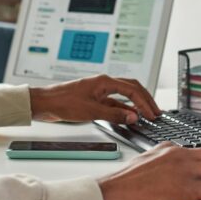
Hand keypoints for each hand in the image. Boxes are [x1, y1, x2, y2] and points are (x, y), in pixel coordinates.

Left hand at [29, 74, 160, 124]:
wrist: (44, 103)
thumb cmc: (62, 102)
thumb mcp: (91, 111)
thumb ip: (114, 115)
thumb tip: (133, 117)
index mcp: (104, 82)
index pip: (132, 90)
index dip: (144, 102)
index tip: (152, 114)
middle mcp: (103, 84)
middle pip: (132, 89)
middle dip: (145, 100)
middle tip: (156, 112)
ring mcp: (99, 92)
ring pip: (123, 96)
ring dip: (135, 105)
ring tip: (146, 115)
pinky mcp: (94, 100)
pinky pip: (114, 103)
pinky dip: (123, 110)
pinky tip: (128, 117)